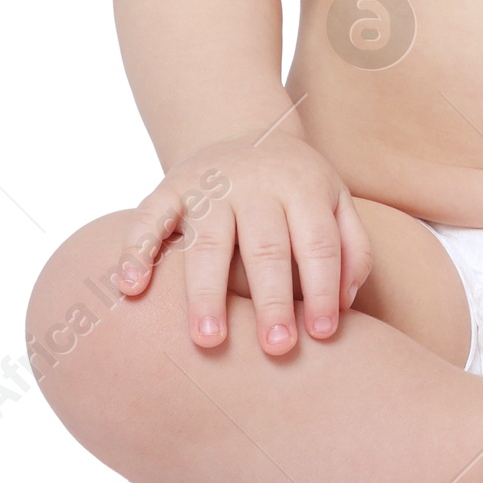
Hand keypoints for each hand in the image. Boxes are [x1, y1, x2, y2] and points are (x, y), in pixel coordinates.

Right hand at [116, 131, 374, 355]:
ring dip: (206, 292)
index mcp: (303, 188)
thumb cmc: (296, 189)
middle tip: (276, 350)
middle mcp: (256, 185)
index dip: (322, 288)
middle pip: (265, 246)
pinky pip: (148, 218)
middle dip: (271, 300)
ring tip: (208, 341)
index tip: (322, 336)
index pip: (317, 243)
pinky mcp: (169, 188)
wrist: (243, 132)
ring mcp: (209, 186)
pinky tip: (132, 289)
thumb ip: (351, 248)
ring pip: (208, 242)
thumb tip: (345, 304)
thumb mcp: (336, 202)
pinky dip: (136, 250)